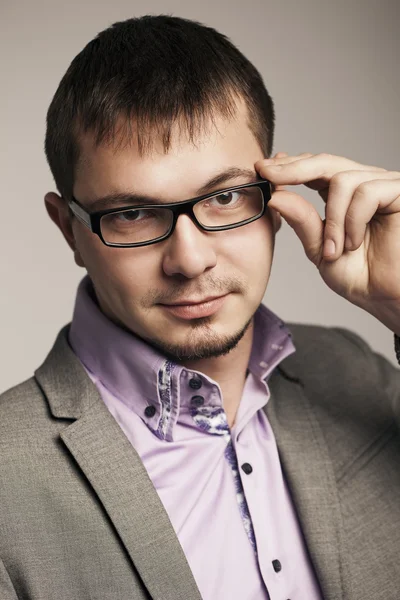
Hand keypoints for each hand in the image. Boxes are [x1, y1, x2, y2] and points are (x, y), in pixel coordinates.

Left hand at [255, 153, 399, 333]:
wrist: (388, 299)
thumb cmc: (361, 277)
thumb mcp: (320, 249)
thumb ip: (302, 222)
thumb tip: (276, 197)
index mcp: (343, 195)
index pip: (314, 169)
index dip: (289, 166)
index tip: (262, 169)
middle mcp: (364, 184)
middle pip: (325, 162)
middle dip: (293, 169)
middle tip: (269, 176)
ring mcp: (383, 185)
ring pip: (343, 181)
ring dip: (332, 220)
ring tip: (334, 249)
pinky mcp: (399, 192)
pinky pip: (366, 193)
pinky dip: (352, 221)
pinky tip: (353, 243)